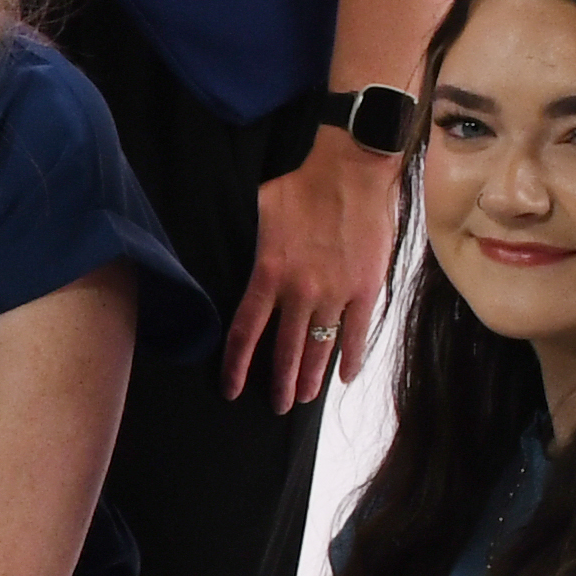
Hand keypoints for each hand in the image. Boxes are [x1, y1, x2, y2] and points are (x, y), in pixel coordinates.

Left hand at [221, 133, 406, 411]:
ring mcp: (335, 293)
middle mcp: (300, 291)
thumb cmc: (303, 185)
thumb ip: (240, 241)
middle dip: (278, 384)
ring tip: (303, 398)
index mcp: (269, 273)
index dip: (236, 366)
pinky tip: (345, 379)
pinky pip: (358, 334)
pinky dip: (351, 359)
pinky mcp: (366, 289)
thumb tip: (209, 249)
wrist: (355, 169)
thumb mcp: (256, 209)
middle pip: (283, 351)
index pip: (245, 332)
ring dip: (310, 378)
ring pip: (319, 348)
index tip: (231, 390)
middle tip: (275, 406)